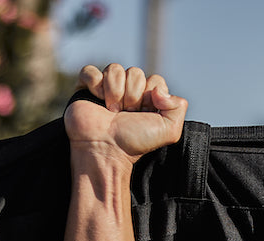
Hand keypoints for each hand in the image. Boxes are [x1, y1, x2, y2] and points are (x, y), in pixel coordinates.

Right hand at [63, 64, 187, 163]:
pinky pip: (90, 70)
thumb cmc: (135, 142)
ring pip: (114, 68)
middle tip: (126, 114)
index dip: (150, 95)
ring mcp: (106, 89)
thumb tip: (160, 90)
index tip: (144, 114)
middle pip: (135, 72)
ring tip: (112, 112)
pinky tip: (97, 99)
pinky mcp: (85, 87)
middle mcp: (128, 92)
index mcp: (148, 99)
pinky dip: (95, 84)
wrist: (105, 149)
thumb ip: (178, 107)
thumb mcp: (169, 130)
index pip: (155, 80)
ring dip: (115, 92)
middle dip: (133, 95)